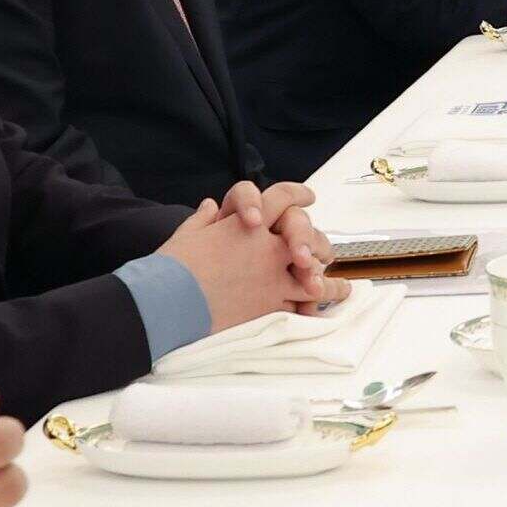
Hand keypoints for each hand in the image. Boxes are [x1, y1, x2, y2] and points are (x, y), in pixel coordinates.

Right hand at [156, 200, 344, 333]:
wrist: (165, 303)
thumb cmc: (170, 269)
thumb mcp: (187, 235)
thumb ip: (205, 219)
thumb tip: (212, 206)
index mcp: (248, 225)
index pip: (281, 199)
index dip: (296, 194)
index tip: (308, 196)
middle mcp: (267, 248)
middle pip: (307, 238)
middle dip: (318, 244)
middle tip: (326, 253)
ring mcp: (273, 278)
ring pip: (311, 278)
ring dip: (328, 283)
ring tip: (341, 288)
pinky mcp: (269, 307)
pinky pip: (299, 306)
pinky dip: (310, 309)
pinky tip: (318, 312)